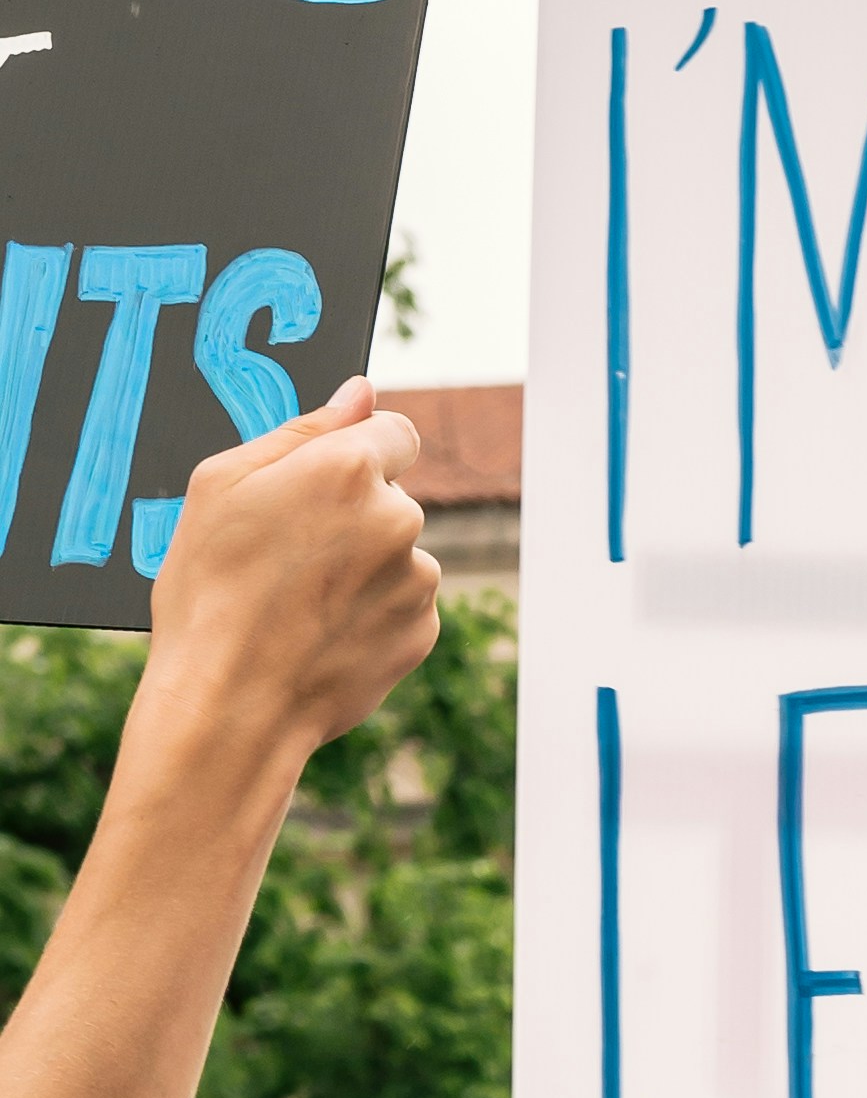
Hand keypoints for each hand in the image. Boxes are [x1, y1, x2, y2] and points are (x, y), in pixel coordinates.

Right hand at [138, 382, 436, 777]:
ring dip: (364, 566)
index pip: (395, 431)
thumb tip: (359, 393)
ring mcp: (417, 581)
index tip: (329, 480)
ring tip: (300, 601)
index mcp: (349, 468)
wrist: (233, 704)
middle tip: (289, 554)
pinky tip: (321, 633)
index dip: (360, 452)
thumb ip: (302, 431)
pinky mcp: (423, 633)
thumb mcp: (222, 486)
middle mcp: (398, 519)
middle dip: (353, 514)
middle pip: (393, 496)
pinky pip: (403, 605)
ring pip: (399, 554)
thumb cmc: (211, 591)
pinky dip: (372, 613)